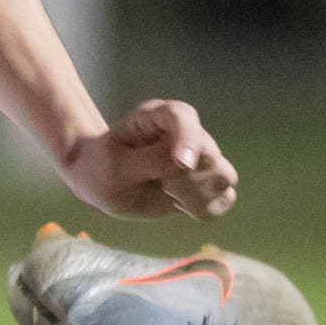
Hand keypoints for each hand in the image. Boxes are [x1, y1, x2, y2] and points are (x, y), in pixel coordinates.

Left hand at [58, 98, 238, 221]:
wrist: (100, 182)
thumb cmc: (101, 169)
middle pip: (210, 154)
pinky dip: (205, 208)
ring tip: (171, 195)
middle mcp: (185, 132)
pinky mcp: (205, 181)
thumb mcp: (116, 168)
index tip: (182, 165)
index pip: (183, 117)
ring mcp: (200, 156)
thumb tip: (190, 162)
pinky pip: (226, 197)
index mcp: (158, 116)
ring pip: (224, 176)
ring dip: (198, 195)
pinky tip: (180, 205)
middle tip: (162, 185)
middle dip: (187, 179)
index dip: (189, 139)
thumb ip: (153, 162)